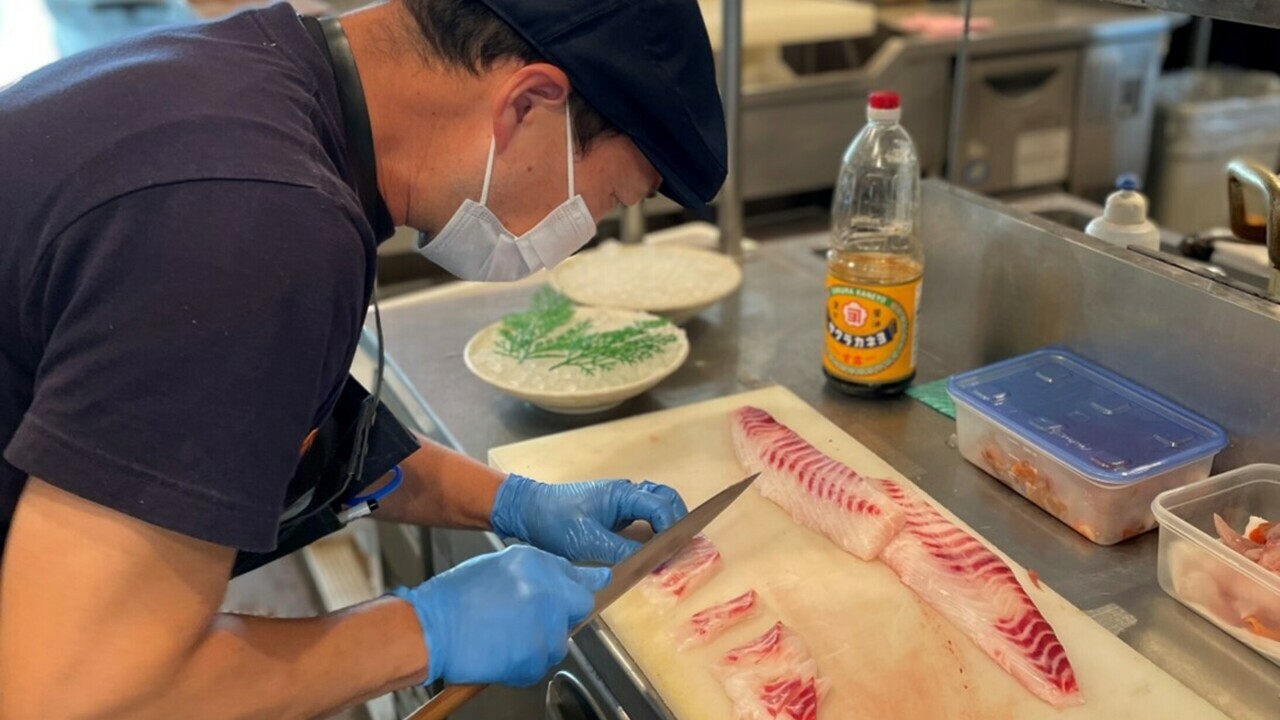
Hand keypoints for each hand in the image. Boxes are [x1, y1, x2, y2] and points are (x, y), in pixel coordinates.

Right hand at [390, 546, 608, 686]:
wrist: (430, 629)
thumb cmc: (456, 598)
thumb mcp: (499, 567)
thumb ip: (538, 571)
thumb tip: (567, 578)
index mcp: (536, 563)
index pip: (577, 574)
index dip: (577, 585)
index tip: (594, 585)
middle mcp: (547, 591)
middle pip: (580, 606)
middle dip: (563, 614)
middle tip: (533, 620)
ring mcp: (544, 626)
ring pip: (559, 640)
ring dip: (541, 642)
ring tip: (507, 637)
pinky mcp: (536, 658)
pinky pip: (541, 664)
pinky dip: (525, 664)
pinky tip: (501, 652)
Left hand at [489, 475, 688, 563]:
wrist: (527, 511)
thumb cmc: (553, 521)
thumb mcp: (588, 542)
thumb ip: (622, 551)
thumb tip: (652, 563)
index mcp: (622, 494)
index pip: (661, 506)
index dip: (673, 528)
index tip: (675, 551)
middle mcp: (625, 493)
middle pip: (666, 498)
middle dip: (679, 520)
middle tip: (684, 546)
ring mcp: (620, 500)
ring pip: (657, 503)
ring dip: (668, 521)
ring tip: (673, 546)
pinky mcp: (613, 511)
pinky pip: (643, 514)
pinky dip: (654, 526)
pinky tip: (653, 546)